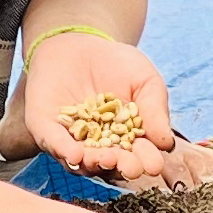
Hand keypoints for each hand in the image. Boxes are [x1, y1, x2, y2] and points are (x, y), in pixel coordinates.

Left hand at [12, 29, 194, 188]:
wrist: (78, 43)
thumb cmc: (117, 65)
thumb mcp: (145, 81)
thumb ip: (155, 109)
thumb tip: (166, 143)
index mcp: (126, 140)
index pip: (138, 155)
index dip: (146, 161)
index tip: (154, 165)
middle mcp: (99, 147)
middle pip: (111, 163)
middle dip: (122, 167)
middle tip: (132, 168)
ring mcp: (71, 141)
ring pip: (82, 160)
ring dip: (95, 163)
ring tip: (107, 160)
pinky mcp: (46, 130)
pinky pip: (54, 144)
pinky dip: (64, 151)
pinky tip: (75, 155)